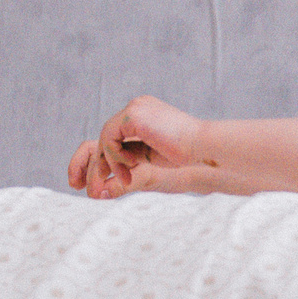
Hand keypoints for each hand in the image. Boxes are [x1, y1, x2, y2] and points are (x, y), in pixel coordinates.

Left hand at [68, 96, 202, 197]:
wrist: (205, 149)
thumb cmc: (188, 158)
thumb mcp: (151, 163)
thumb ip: (128, 168)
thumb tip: (100, 189)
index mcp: (144, 116)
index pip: (114, 135)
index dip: (102, 158)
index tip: (93, 181)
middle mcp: (137, 108)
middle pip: (105, 136)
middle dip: (96, 164)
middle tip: (91, 191)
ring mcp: (135, 109)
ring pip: (105, 139)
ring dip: (109, 164)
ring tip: (123, 181)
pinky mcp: (134, 116)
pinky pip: (110, 138)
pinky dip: (114, 157)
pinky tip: (131, 169)